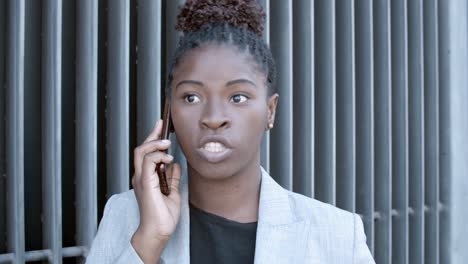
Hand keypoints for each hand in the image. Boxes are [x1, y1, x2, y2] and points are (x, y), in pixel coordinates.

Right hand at [131, 119, 181, 261]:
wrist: (159, 230)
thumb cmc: (163, 216)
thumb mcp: (172, 192)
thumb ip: (171, 178)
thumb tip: (175, 165)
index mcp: (146, 178)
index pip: (147, 153)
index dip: (153, 138)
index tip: (161, 127)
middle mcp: (141, 176)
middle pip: (141, 148)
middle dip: (152, 134)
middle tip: (162, 124)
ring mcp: (141, 179)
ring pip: (141, 152)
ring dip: (155, 143)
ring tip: (167, 142)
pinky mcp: (145, 183)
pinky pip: (148, 162)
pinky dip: (158, 156)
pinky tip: (168, 158)